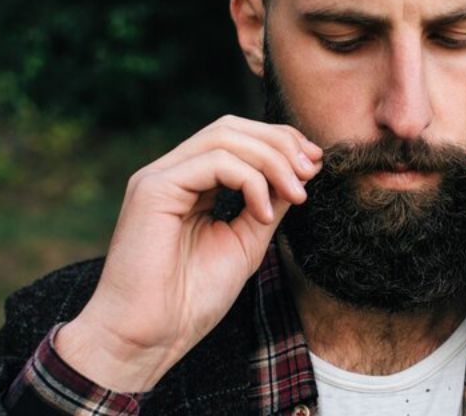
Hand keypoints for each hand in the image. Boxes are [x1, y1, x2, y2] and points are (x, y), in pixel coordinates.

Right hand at [56, 116, 321, 391]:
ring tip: (297, 193)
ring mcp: (158, 177)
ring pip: (224, 137)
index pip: (235, 139)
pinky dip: (250, 181)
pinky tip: (263, 214)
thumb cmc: (190, 300)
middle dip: (279, 143)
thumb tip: (300, 171)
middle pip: (230, 128)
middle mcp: (171, 173)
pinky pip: (214, 162)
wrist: (150, 337)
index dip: (279, 142)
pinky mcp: (153, 189)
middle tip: (312, 170)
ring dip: (272, 160)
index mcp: (189, 184)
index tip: (315, 164)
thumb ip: (267, 204)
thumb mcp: (245, 242)